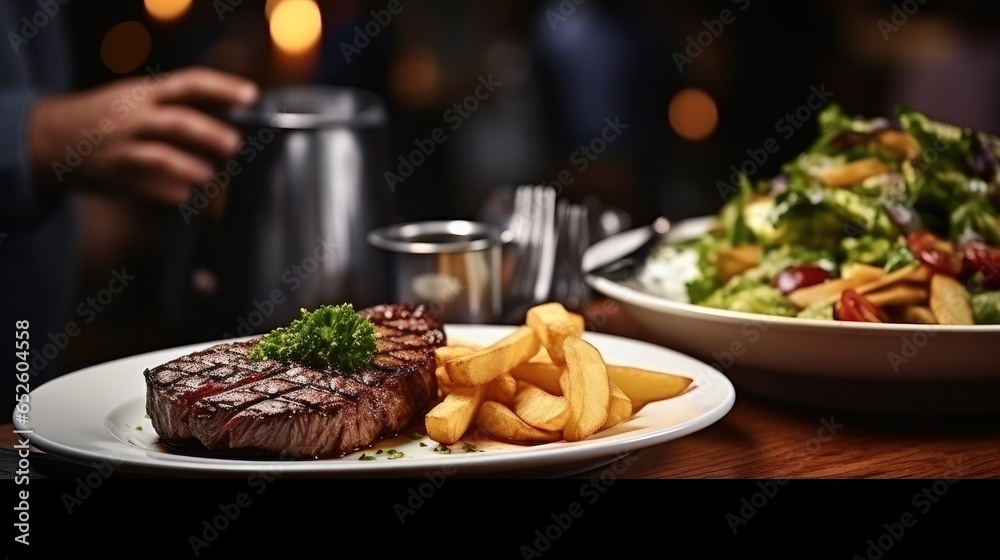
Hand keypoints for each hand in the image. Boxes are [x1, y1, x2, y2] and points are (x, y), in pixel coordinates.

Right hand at [28, 66, 258, 203]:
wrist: (52, 136)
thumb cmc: (110, 116)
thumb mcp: (139, 97)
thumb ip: (178, 105)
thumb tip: (229, 114)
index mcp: (146, 94)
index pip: (190, 83)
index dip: (223, 87)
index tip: (251, 95)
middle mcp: (135, 118)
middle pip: (177, 122)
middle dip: (209, 133)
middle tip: (235, 144)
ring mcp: (123, 148)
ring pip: (157, 156)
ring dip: (186, 166)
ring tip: (208, 176)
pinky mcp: (114, 176)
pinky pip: (143, 186)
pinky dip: (165, 192)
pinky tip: (184, 196)